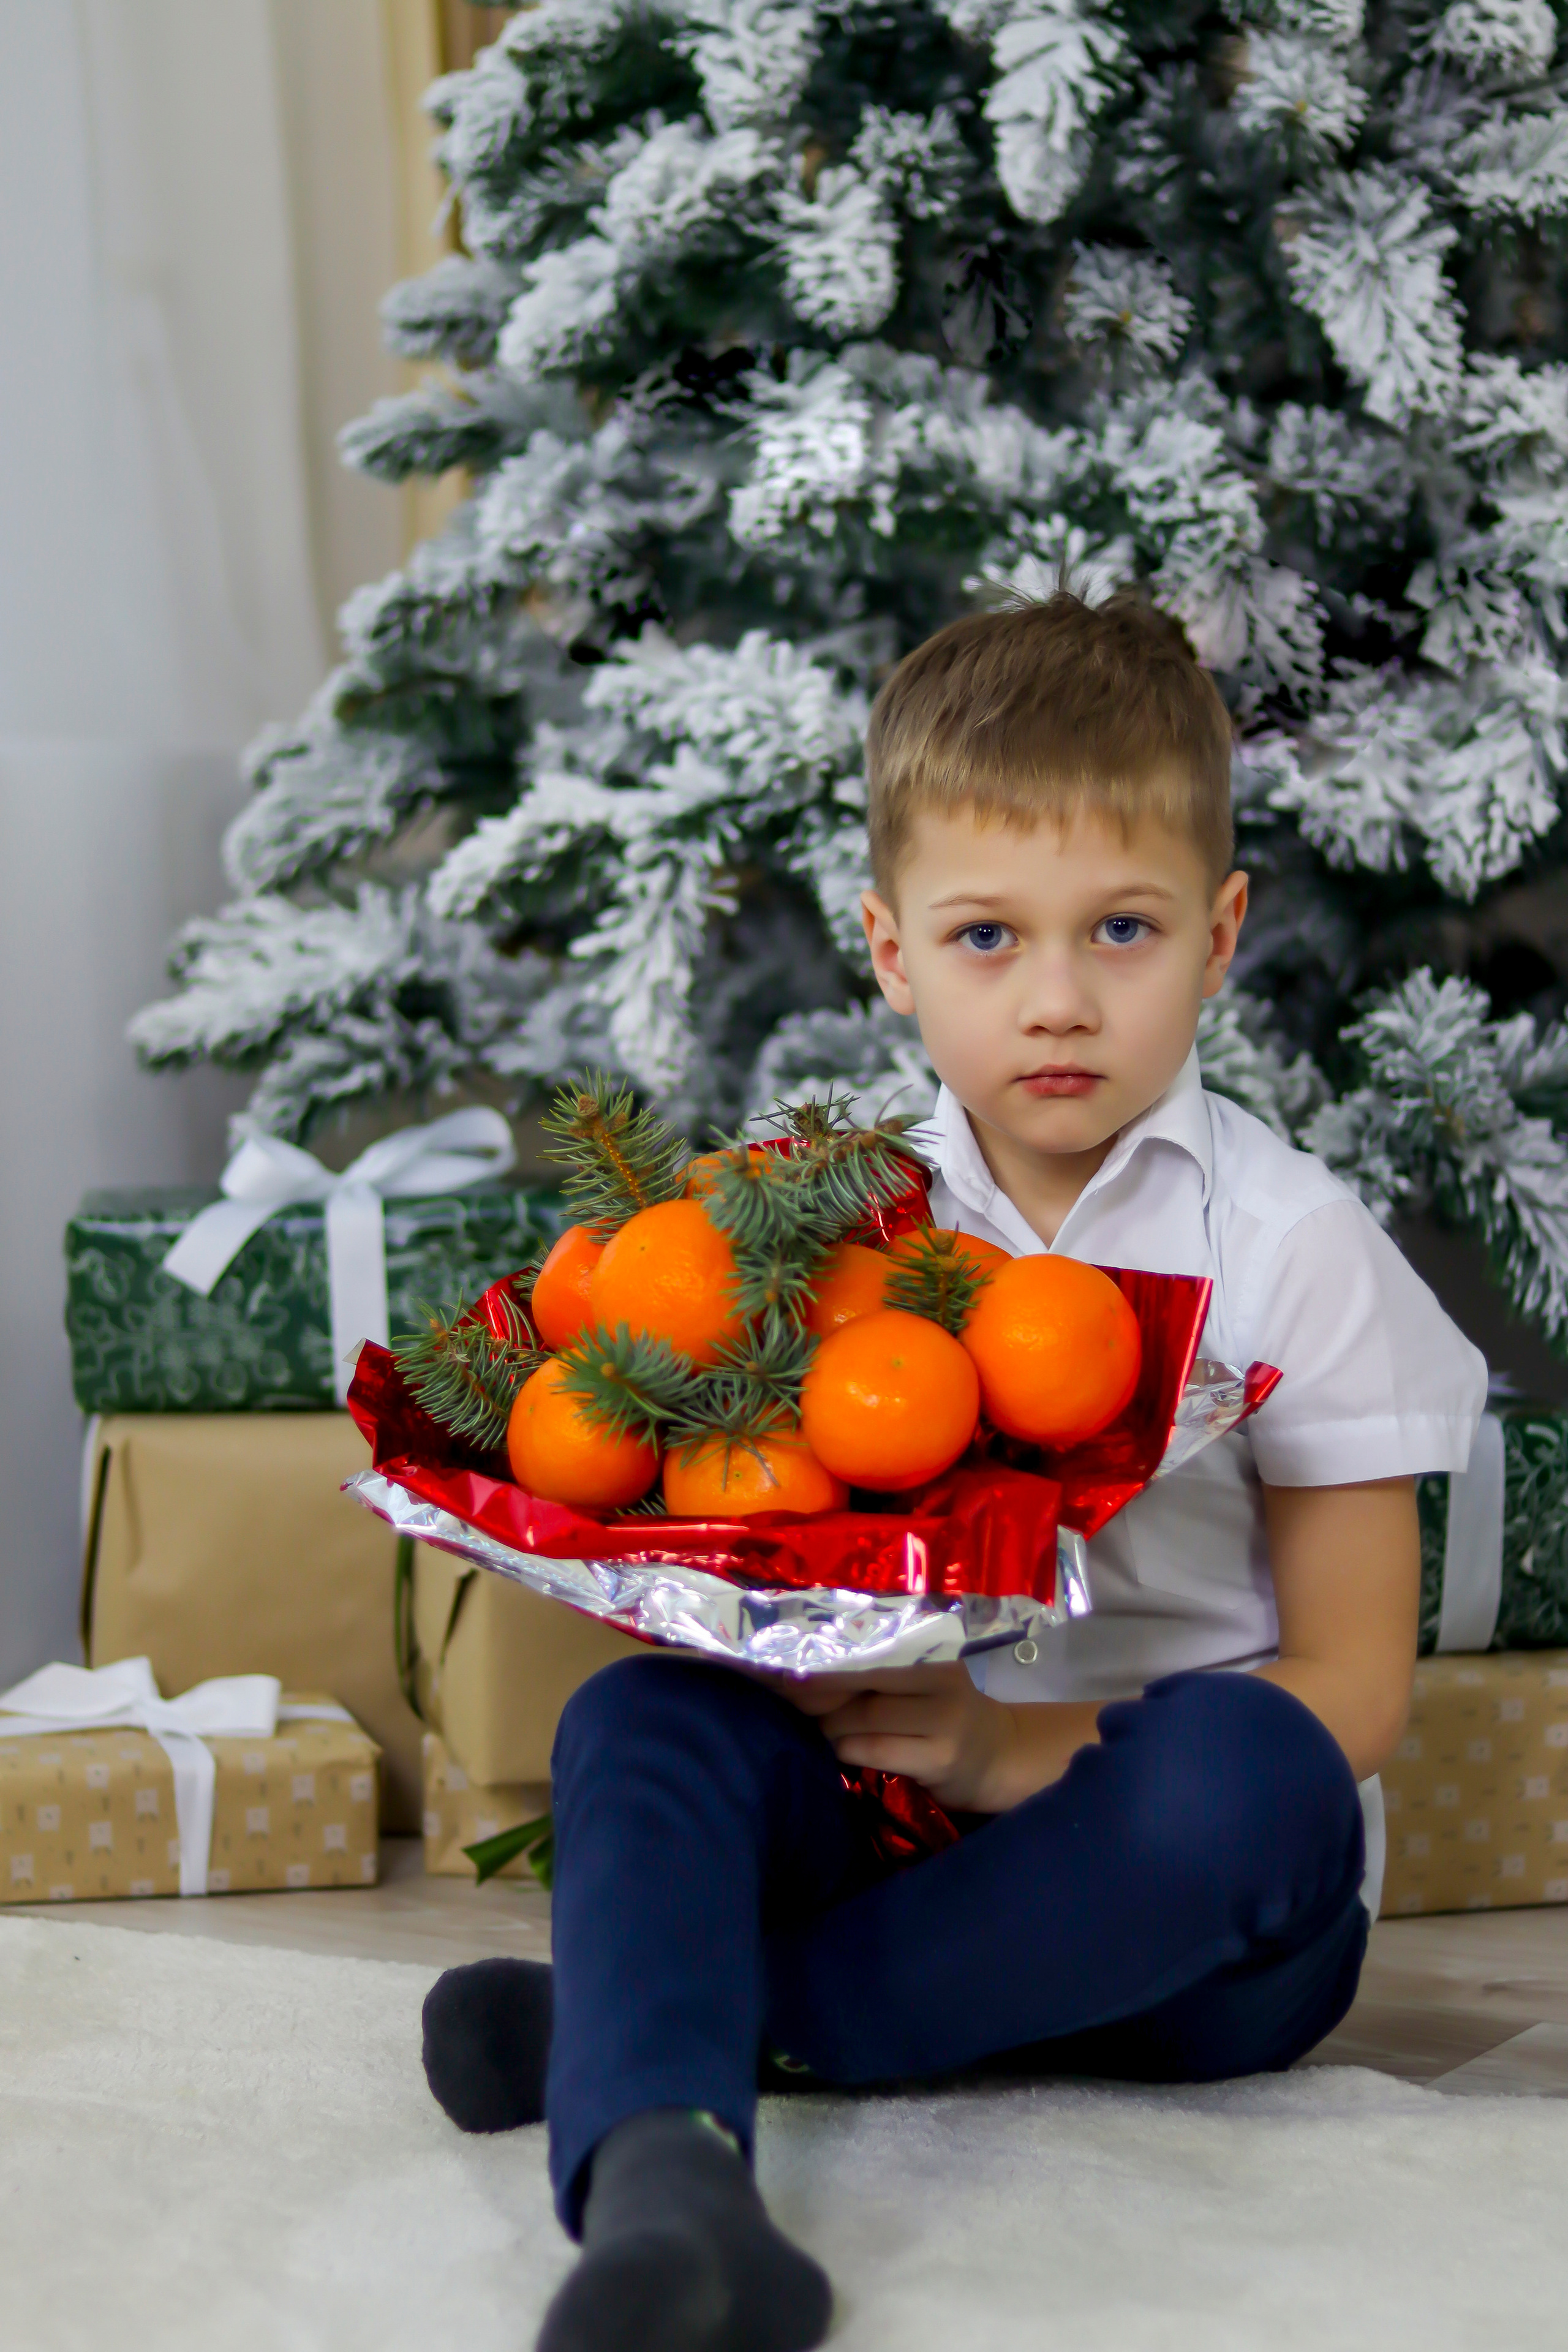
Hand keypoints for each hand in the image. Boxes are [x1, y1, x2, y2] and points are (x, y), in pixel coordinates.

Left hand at [773, 1664, 1016, 1812]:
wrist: (999, 1755)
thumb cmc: (944, 1714)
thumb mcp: (918, 1682)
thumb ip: (873, 1672)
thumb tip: (797, 1674)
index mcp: (930, 1650)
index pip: (864, 1646)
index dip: (819, 1656)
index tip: (777, 1661)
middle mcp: (938, 1676)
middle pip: (858, 1679)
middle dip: (813, 1691)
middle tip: (783, 1696)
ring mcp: (943, 1717)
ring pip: (861, 1716)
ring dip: (827, 1727)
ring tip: (817, 1730)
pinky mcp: (940, 1757)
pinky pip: (874, 1749)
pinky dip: (847, 1751)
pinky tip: (840, 1753)